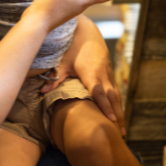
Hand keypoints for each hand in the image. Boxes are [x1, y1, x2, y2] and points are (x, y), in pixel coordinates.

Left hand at [41, 15, 124, 136]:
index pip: (99, 93)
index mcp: (91, 72)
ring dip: (120, 111)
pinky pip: (115, 90)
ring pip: (117, 95)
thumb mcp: (62, 61)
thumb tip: (42, 91)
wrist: (87, 30)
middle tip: (121, 134)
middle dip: (117, 115)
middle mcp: (102, 74)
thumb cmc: (73, 46)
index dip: (105, 107)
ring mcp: (108, 72)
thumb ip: (55, 77)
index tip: (111, 121)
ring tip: (122, 130)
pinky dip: (118, 103)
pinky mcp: (109, 72)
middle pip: (113, 97)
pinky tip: (118, 114)